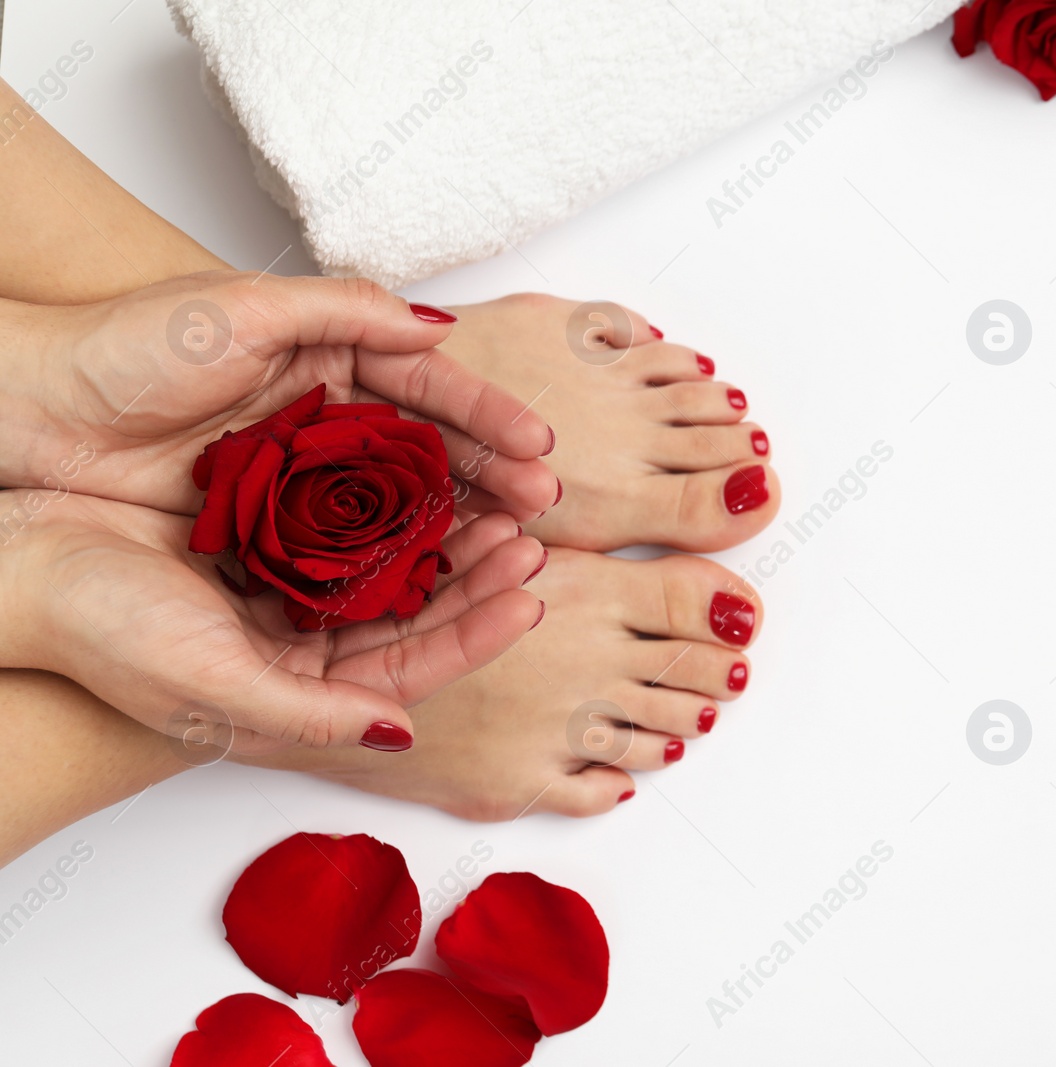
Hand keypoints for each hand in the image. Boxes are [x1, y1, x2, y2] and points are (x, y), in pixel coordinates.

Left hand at [0, 272, 556, 518]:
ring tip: (511, 544)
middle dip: (492, 477)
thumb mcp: (241, 306)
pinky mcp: (271, 535)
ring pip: (401, 507)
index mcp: (326, 358)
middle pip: (430, 453)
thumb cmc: (123, 349)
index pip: (429, 387)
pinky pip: (350, 551)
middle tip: (541, 505)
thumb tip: (440, 323)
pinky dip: (399, 565)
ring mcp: (302, 483)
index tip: (537, 446)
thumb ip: (346, 307)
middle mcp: (325, 422)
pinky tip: (441, 578)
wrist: (32, 415)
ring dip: (460, 526)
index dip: (487, 416)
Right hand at [0, 491, 545, 753]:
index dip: (477, 632)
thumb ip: (312, 713)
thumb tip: (401, 733)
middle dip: (479, 574)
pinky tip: (432, 465)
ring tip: (501, 498)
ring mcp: (289, 581)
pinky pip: (351, 508)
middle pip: (417, 608)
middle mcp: (304, 639)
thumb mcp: (213, 685)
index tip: (531, 596)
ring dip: (449, 529)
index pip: (413, 664)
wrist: (20, 560)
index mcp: (299, 688)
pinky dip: (395, 490)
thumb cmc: (105, 632)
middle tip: (531, 534)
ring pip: (394, 556)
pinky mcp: (269, 523)